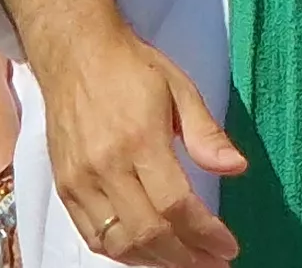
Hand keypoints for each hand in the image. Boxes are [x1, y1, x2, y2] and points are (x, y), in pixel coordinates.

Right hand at [27, 23, 242, 265]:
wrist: (74, 53)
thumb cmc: (131, 68)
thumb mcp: (180, 88)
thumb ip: (207, 133)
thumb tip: (237, 168)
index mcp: (139, 140)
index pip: (175, 205)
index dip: (205, 234)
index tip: (229, 247)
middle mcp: (105, 166)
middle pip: (148, 232)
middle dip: (186, 257)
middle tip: (214, 263)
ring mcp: (79, 181)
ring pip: (118, 243)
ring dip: (156, 262)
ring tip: (187, 262)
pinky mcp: (64, 188)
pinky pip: (93, 236)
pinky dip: (123, 253)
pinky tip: (149, 253)